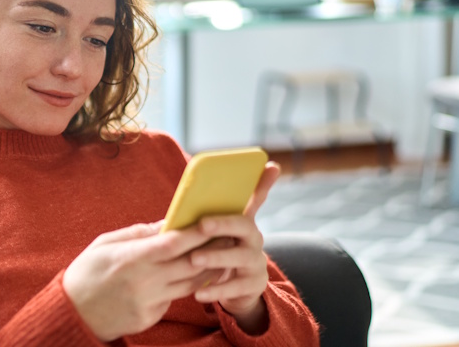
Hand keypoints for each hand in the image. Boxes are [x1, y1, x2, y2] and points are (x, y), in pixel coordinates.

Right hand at [62, 221, 223, 341]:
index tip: (212, 221)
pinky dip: (186, 287)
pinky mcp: (150, 317)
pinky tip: (196, 277)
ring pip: (190, 285)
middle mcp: (144, 282)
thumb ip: (138, 233)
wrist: (73, 312)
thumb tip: (166, 223)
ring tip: (222, 256)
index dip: (196, 233)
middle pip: (189, 264)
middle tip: (228, 236)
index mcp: (131, 259)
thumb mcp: (105, 244)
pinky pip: (174, 299)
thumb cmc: (86, 272)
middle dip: (212, 249)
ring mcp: (149, 302)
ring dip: (208, 270)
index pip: (173, 244)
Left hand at [189, 162, 279, 332]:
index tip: (271, 165)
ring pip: (240, 257)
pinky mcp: (254, 285)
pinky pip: (235, 287)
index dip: (264, 182)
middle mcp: (254, 239)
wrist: (235, 290)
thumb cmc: (219, 252)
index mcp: (243, 222)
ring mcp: (256, 262)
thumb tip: (187, 199)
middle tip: (202, 224)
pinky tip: (198, 293)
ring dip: (216, 256)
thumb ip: (205, 216)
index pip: (256, 198)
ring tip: (193, 259)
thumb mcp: (214, 234)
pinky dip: (215, 289)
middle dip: (223, 223)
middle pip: (245, 225)